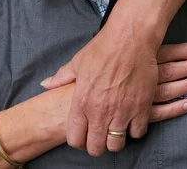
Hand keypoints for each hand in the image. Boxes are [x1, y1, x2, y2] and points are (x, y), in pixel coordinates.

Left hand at [41, 21, 158, 155]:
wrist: (130, 38)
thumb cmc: (103, 48)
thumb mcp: (77, 62)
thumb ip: (61, 78)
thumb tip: (45, 84)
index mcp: (82, 101)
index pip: (75, 139)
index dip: (78, 141)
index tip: (83, 136)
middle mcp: (100, 111)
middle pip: (96, 148)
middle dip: (96, 145)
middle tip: (99, 136)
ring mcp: (122, 112)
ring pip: (117, 145)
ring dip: (115, 140)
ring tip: (115, 130)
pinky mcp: (141, 108)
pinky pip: (137, 133)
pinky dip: (134, 130)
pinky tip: (130, 120)